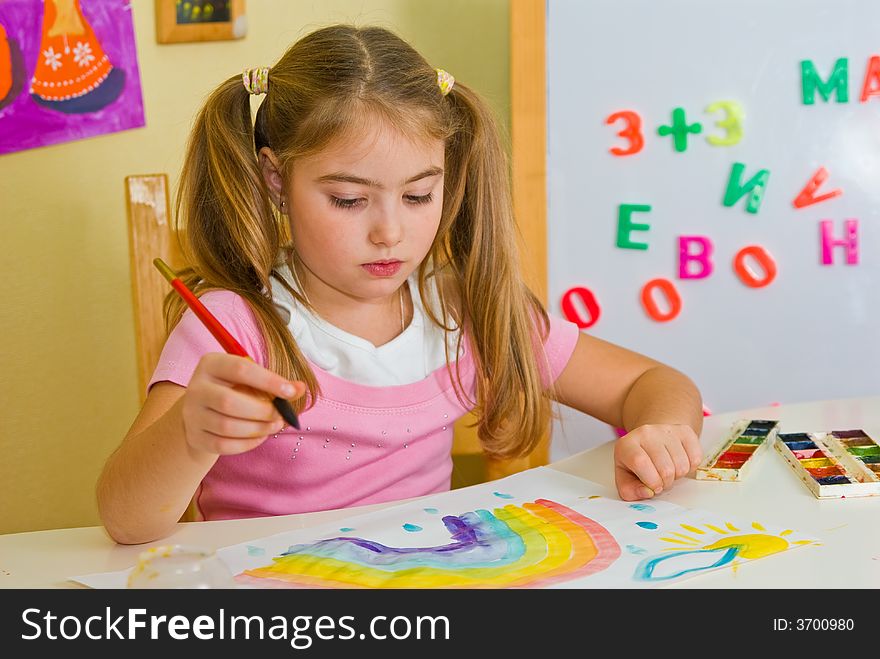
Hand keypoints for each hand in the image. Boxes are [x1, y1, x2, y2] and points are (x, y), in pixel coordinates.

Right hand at [181, 353, 305, 456]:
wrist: (202, 412)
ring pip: (226, 426)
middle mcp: (196, 388)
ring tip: (274, 426)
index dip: (268, 381)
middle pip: (229, 402)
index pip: (240, 369)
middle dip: (262, 411)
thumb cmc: (233, 390)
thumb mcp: (251, 380)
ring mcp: (192, 414)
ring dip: (258, 428)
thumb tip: (300, 388)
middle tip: (281, 415)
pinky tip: (260, 436)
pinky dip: (247, 443)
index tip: (291, 391)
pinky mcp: (195, 436)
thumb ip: (276, 383)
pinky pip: (222, 445)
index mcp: (211, 364)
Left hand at [613, 423, 701, 500]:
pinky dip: (690, 467)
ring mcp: (666, 430)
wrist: (649, 440)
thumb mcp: (624, 479)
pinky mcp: (684, 431)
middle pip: (665, 468)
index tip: (654, 488)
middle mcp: (646, 433)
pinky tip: (678, 463)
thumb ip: (630, 490)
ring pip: (682, 465)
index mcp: (627, 444)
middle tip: (660, 480)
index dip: (651, 481)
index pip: (640, 462)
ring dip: (677, 476)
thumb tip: (647, 492)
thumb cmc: (636, 463)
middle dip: (665, 483)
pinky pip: (696, 457)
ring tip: (668, 471)